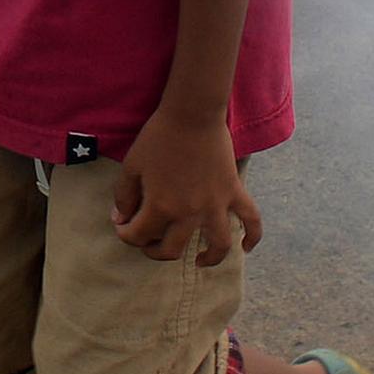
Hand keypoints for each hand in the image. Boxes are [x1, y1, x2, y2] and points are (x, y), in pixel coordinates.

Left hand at [109, 114, 258, 266]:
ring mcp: (215, 204)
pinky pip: (251, 219)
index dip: (125, 234)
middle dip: (155, 251)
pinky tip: (246, 247)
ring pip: (218, 246)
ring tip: (200, 260)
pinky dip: (252, 236)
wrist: (192, 113)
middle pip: (172, 250)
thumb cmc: (158, 137)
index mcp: (160, 206)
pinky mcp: (234, 191)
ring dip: (209, 258)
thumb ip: (123, 197)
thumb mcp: (131, 165)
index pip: (138, 235)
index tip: (123, 227)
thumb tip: (121, 220)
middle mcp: (189, 212)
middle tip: (150, 243)